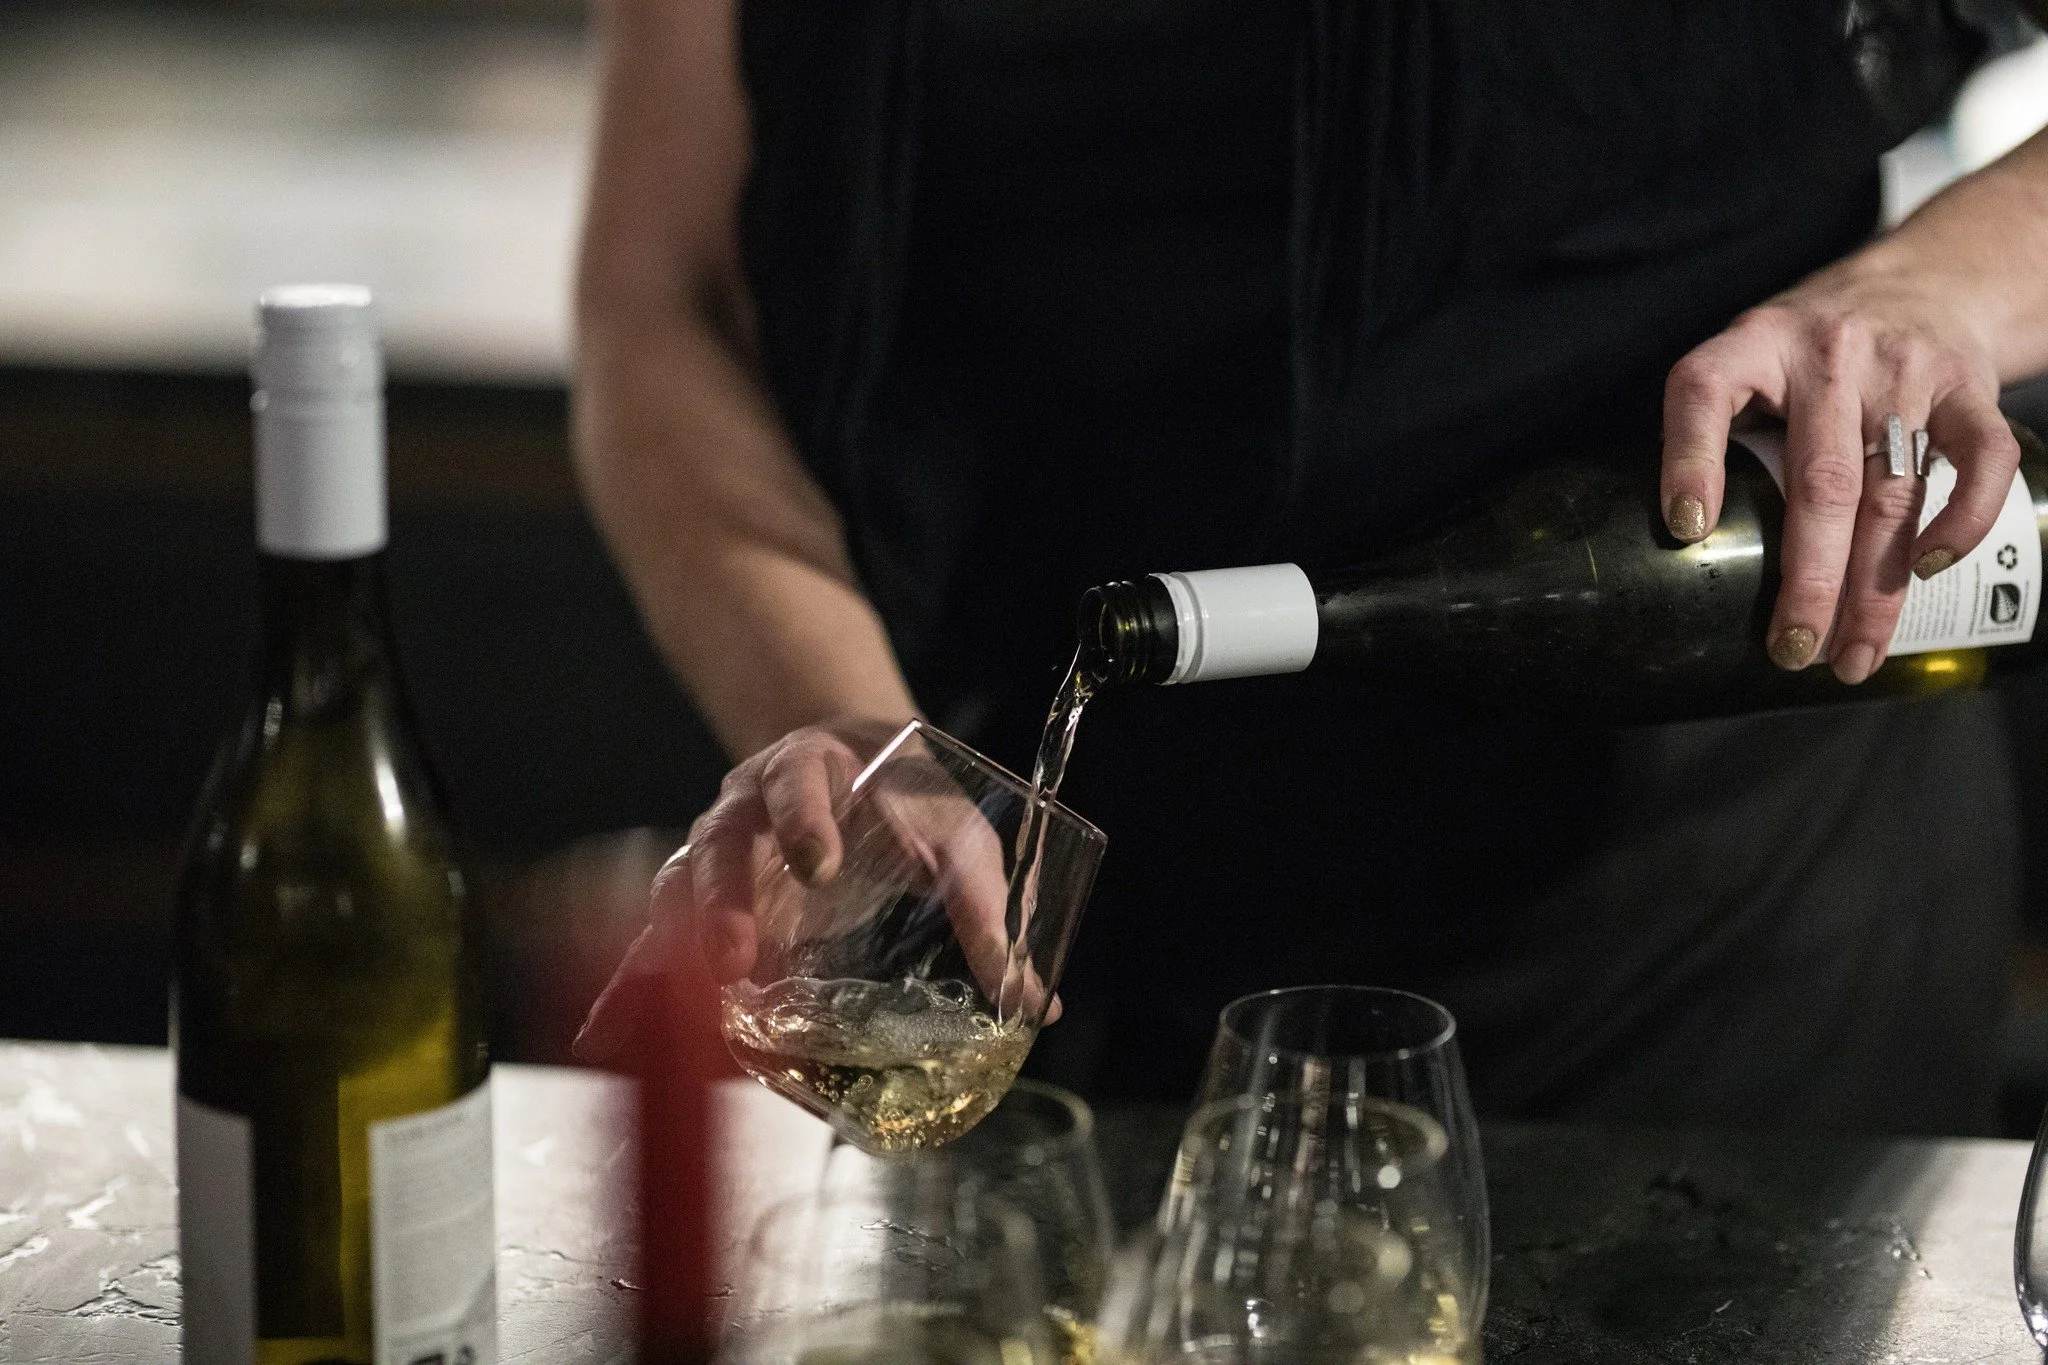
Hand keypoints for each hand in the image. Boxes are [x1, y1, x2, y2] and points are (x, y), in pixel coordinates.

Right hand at [573, 718, 1044, 1065]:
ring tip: (668, 1013)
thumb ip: (984, 908)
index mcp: (809, 768)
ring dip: (673, 952)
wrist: (849, 756)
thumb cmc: (906, 793)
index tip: (820, 864)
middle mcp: (744, 806)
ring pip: (677, 894)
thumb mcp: (954, 831)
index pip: (798, 783)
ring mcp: (714, 854)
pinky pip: (655, 941)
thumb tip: (1032, 1001)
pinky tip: (601, 1036)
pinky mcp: (701, 905)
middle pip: (718, 844)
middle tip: (733, 957)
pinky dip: (627, 986)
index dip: (804, 820)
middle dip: (722, 901)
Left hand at [1659, 251, 2021, 683]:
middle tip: (1791, 649)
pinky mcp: (1968, 388)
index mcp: (1754, 345)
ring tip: (1851, 655)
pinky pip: (1980, 462)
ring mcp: (1905, 370)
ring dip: (1874, 588)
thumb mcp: (1753, 361)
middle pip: (1819, 481)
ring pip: (1892, 493)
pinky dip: (1959, 522)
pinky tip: (1928, 570)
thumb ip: (1723, 429)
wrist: (1925, 283)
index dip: (1690, 460)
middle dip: (1807, 579)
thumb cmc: (1814, 354)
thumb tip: (1687, 547)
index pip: (1704, 392)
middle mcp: (1830, 355)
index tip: (1687, 530)